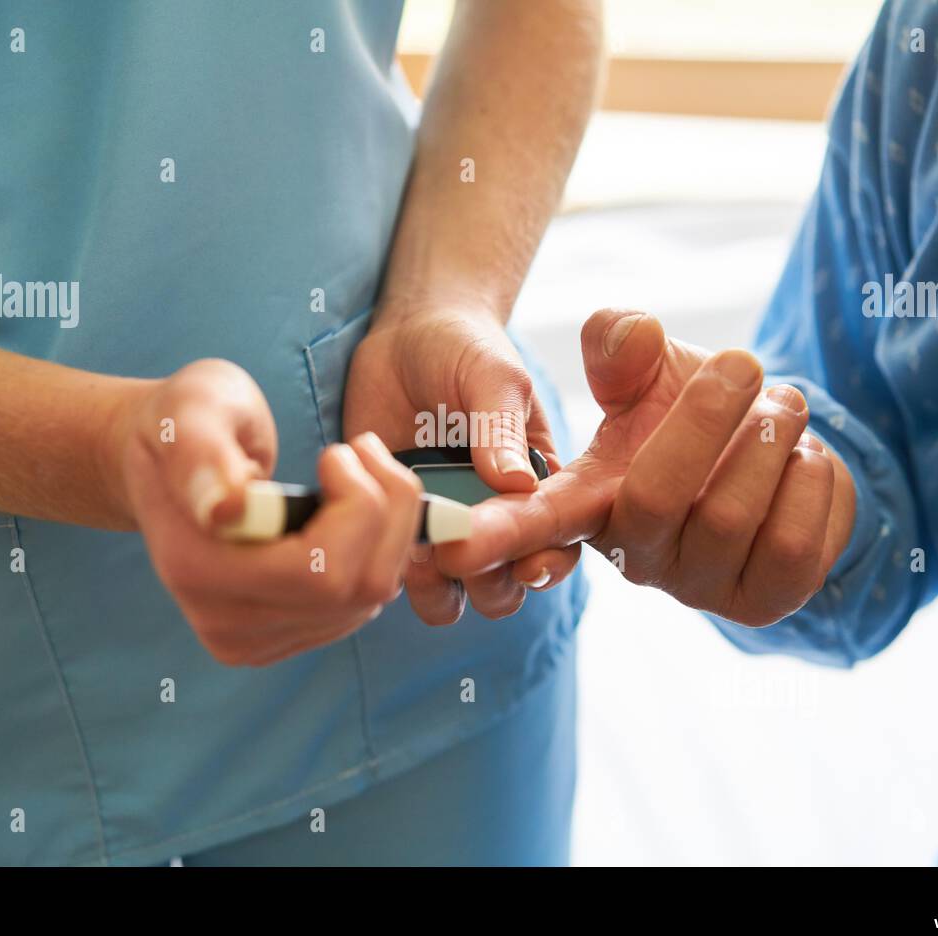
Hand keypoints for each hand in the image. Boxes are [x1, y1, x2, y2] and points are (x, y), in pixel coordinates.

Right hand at [108, 359, 425, 665]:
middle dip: (383, 510)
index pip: (314, 570)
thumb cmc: (181, 427)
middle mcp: (227, 623)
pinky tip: (353, 509)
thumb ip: (202, 454)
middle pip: (353, 588)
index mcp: (196, 569)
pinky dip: (382, 547)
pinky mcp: (289, 637)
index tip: (333, 454)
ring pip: (370, 597)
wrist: (165, 466)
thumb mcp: (187, 414)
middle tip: (361, 451)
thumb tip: (224, 508)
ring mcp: (260, 638)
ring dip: (391, 525)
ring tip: (359, 470)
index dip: (352, 506)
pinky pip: (366, 601)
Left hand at [344, 301, 581, 623]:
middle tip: (458, 554)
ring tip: (420, 556)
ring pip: (456, 597)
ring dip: (443, 591)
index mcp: (539, 487)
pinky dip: (393, 571)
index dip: (545, 563)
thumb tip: (516, 484)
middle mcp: (498, 518)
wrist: (403, 335)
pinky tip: (381, 535)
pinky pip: (399, 575)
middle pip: (508, 587)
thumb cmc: (464, 347)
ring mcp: (447, 527)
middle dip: (490, 583)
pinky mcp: (398, 526)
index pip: (556, 543)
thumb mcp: (493, 375)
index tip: (522, 564)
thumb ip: (501, 426)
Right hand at [438, 309, 856, 627]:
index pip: (531, 522)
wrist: (782, 447)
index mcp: (590, 500)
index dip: (493, 533)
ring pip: (733, 517)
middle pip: (655, 499)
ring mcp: (694, 586)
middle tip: (743, 363)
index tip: (454, 543)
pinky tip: (803, 462)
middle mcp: (631, 554)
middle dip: (707, 415)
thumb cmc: (693, 404)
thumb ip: (621, 339)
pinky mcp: (759, 601)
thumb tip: (630, 337)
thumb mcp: (651, 361)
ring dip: (772, 440)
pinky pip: (795, 546)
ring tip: (782, 409)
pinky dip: (814, 481)